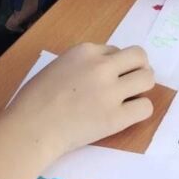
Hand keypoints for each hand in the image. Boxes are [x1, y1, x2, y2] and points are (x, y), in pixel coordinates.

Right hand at [7, 43, 154, 156]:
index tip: (103, 78)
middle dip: (138, 68)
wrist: (30, 128)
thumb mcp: (58, 66)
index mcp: (85, 51)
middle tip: (130, 83)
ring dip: (142, 87)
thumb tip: (104, 70)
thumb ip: (82, 64)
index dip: (113, 64)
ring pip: (148, 79)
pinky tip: (127, 115)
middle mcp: (102, 66)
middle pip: (139, 56)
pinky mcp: (117, 117)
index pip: (115, 50)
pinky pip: (145, 107)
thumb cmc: (34, 99)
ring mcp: (111, 91)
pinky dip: (140, 110)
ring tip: (130, 98)